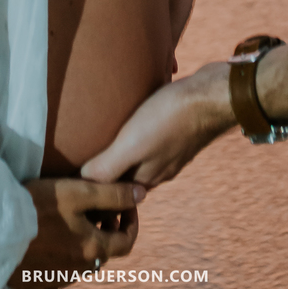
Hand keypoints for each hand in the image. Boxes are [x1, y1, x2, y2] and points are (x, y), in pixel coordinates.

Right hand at [9, 178, 143, 288]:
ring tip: (74, 218)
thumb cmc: (38, 208)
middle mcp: (79, 269)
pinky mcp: (36, 281)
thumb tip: (142, 193)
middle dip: (107, 230)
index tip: (127, 204)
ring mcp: (57, 278)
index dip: (131, 222)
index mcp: (93, 249)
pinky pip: (57, 270)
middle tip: (100, 209)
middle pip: (103, 252)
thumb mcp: (78, 192)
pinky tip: (50, 236)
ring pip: (81, 261)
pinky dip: (62, 254)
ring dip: (85, 242)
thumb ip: (113, 193)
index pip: (126, 242)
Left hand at [81, 63, 233, 187]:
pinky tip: (132, 118)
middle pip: (125, 178)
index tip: (75, 178)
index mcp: (145, 179)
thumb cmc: (170, 117)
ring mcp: (171, 153)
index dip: (94, 189)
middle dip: (106, 172)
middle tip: (82, 155)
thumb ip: (108, 167)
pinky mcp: (177, 132)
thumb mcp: (132, 144)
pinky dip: (138, 135)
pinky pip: (152, 140)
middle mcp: (158, 171)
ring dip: (122, 152)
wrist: (213, 95)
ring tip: (103, 137)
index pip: (114, 193)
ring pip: (139, 159)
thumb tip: (83, 184)